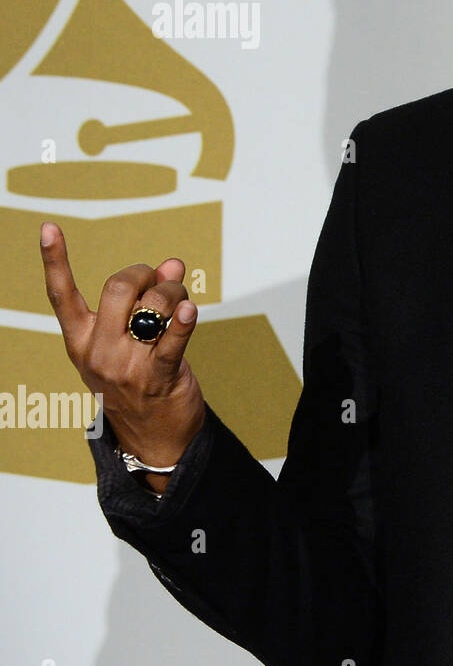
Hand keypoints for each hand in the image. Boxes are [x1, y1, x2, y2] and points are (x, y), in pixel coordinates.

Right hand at [40, 221, 206, 490]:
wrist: (153, 437)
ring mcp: (125, 366)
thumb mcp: (130, 340)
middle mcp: (97, 351)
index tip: (48, 228)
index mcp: (81, 340)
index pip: (62, 295)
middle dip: (145, 274)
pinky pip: (172, 339)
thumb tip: (173, 263)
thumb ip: (148, 300)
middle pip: (118, 287)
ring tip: (183, 304)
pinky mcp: (157, 377)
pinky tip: (192, 311)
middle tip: (162, 282)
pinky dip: (185, 321)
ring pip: (152, 306)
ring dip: (175, 293)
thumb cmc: (140, 379)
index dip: (55, 260)